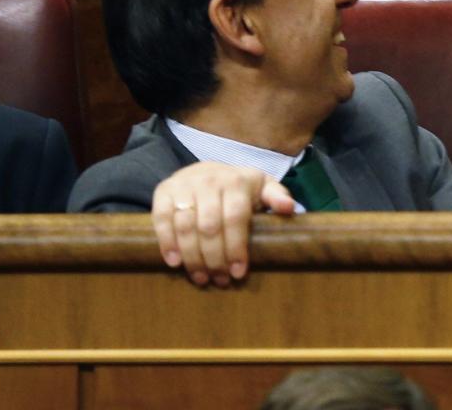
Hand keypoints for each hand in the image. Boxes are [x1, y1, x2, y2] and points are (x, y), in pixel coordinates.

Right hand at [150, 161, 295, 286]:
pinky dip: (167, 242)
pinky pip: (162, 219)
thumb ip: (277, 196)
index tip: (238, 273)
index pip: (235, 218)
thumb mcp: (263, 187)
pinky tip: (174, 263)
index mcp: (237, 181)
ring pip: (186, 226)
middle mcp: (210, 180)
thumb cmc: (239, 188)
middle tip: (219, 280)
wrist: (206, 171)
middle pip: (209, 226)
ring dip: (192, 257)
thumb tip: (289, 208)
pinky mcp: (164, 191)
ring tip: (201, 278)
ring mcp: (184, 185)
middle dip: (214, 258)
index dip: (235, 247)